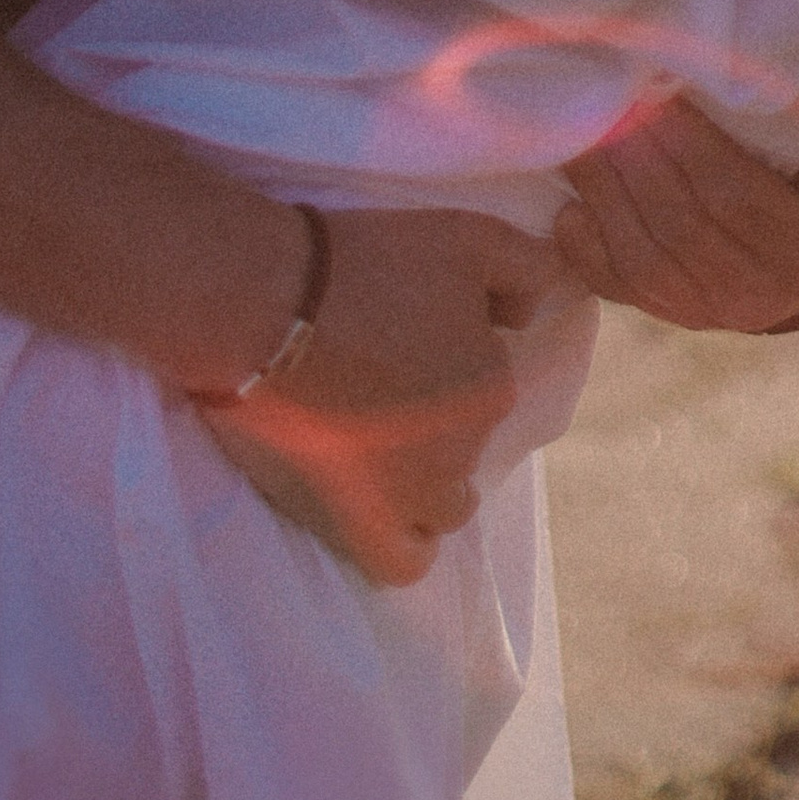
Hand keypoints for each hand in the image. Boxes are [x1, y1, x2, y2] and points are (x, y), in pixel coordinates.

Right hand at [197, 203, 558, 587]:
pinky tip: (377, 506)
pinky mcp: (355, 520)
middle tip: (383, 383)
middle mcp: (462, 452)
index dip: (451, 358)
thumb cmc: (369, 262)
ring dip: (424, 481)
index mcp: (491, 388)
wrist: (269, 304)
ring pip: (443, 507)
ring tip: (374, 441)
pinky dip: (401, 541)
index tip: (405, 335)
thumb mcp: (471, 236)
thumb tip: (529, 314)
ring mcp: (409, 495)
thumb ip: (527, 270)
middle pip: (465, 447)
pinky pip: (403, 563)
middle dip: (437, 421)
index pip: (488, 388)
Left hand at [554, 92, 798, 334]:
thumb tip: (749, 58)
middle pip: (703, 216)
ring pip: (659, 255)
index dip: (701, 146)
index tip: (660, 93)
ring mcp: (742, 307)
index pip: (761, 188)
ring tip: (582, 137)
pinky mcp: (692, 315)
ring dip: (611, 192)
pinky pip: (634, 289)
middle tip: (605, 101)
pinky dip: (593, 253)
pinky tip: (570, 212)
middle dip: (646, 155)